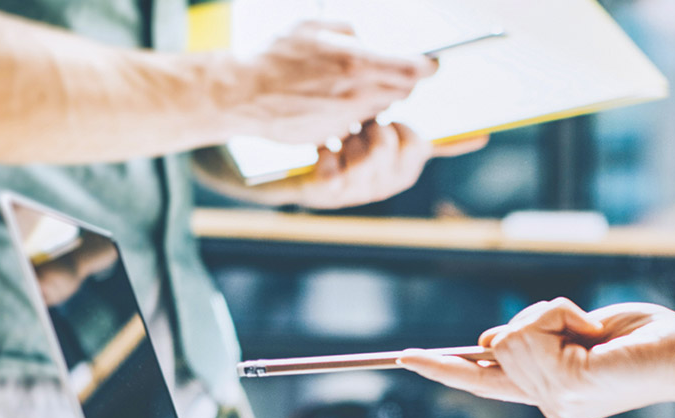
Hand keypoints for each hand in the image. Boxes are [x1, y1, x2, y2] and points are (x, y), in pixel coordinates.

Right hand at [225, 21, 436, 144]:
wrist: (243, 95)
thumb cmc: (273, 58)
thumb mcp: (310, 27)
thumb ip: (346, 30)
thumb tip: (366, 38)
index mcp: (354, 62)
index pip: (409, 69)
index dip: (425, 66)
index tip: (431, 63)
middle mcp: (355, 94)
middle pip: (402, 92)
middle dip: (403, 81)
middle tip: (396, 71)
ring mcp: (346, 118)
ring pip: (383, 109)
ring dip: (380, 97)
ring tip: (360, 83)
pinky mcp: (334, 134)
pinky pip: (359, 123)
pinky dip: (359, 112)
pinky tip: (339, 100)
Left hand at [281, 122, 484, 208]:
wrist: (301, 175)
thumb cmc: (348, 148)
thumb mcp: (386, 135)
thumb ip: (417, 127)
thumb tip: (471, 122)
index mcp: (404, 173)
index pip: (417, 144)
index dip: (398, 126)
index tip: (385, 124)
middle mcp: (385, 187)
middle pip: (386, 143)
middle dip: (368, 127)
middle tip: (356, 131)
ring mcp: (358, 193)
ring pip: (360, 152)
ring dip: (346, 137)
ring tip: (340, 141)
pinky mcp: (330, 193)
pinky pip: (332, 165)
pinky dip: (324, 151)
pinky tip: (323, 152)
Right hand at [400, 298, 674, 417]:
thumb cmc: (644, 338)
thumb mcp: (579, 330)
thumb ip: (534, 337)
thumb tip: (489, 341)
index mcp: (551, 395)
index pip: (484, 382)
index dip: (444, 367)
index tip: (404, 357)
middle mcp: (548, 406)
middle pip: (498, 345)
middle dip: (537, 318)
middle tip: (588, 328)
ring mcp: (553, 402)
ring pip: (509, 337)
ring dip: (551, 314)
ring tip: (593, 332)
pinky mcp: (563, 386)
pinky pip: (528, 332)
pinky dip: (557, 315)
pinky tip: (590, 332)